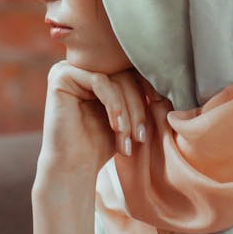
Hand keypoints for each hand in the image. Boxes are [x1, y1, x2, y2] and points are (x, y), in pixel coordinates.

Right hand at [36, 62, 160, 181]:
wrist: (74, 167)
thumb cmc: (102, 145)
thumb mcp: (129, 115)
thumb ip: (141, 92)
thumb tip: (171, 75)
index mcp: (98, 71)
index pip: (132, 70)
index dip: (150, 89)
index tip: (160, 111)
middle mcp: (83, 66)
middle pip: (125, 74)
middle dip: (138, 107)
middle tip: (141, 137)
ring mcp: (70, 68)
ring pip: (116, 78)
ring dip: (128, 111)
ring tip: (130, 139)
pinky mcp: (61, 76)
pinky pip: (100, 81)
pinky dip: (114, 105)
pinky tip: (116, 127)